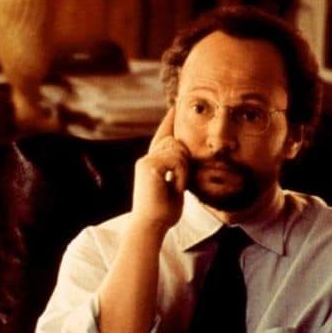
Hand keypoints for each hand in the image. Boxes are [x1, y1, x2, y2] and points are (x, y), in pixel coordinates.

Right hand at [132, 108, 188, 230]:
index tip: (175, 107)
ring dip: (183, 170)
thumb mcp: (173, 187)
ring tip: (177, 187)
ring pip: (177, 150)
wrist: (150, 225)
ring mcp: (146, 162)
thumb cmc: (163, 213)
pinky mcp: (149, 167)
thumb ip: (176, 171)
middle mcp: (146, 160)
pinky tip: (174, 187)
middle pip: (174, 142)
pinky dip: (180, 175)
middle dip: (184, 158)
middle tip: (179, 182)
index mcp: (151, 164)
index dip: (169, 122)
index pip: (162, 137)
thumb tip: (185, 161)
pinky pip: (176, 160)